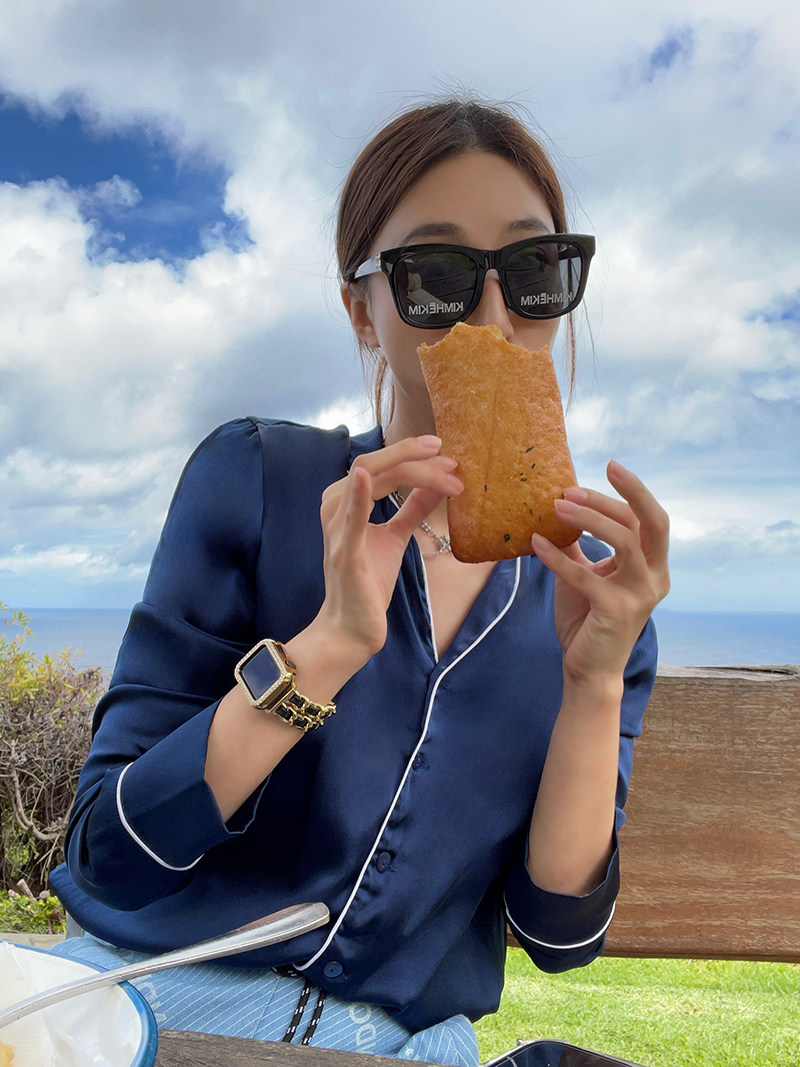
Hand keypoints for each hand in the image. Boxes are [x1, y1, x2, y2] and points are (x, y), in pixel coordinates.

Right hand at [315, 435, 462, 667]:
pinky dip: (359, 495)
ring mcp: (337, 529)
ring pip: (369, 479)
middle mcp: (335, 506)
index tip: (448, 459)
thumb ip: (412, 509)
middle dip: (414, 456)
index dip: (414, 457)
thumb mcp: (395, 537)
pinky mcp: (344, 553)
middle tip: (450, 458)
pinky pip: (351, 520)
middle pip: (376, 465)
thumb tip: (437, 483)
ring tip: (444, 472)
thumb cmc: (368, 581)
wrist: (352, 627)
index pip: (383, 466)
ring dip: (411, 472)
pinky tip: (368, 476)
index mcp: (345, 500)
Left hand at [531, 461, 669, 684]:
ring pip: (624, 541)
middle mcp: (655, 578)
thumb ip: (582, 546)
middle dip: (624, 494)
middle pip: (650, 524)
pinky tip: (535, 544)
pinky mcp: (617, 611)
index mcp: (653, 567)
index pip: (651, 519)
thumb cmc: (588, 620)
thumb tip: (561, 509)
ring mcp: (640, 595)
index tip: (610, 466)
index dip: (634, 491)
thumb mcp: (587, 575)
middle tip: (583, 482)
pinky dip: (557, 557)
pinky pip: (584, 575)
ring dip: (589, 519)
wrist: (589, 670)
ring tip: (556, 506)